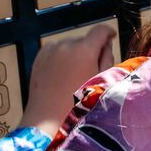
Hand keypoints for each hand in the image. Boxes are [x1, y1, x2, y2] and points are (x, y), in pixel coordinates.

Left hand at [20, 24, 116, 139]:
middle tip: (92, 68)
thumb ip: (107, 59)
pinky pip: (56, 51)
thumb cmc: (79, 105)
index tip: (111, 37)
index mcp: (84, 50)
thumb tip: (105, 45)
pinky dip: (61, 57)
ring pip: (70, 45)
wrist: (47, 121)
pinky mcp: (39, 57)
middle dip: (90, 49)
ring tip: (75, 74)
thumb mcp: (101, 82)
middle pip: (85, 39)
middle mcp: (66, 44)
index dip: (108, 32)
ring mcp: (50, 50)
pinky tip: (62, 75)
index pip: (100, 30)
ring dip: (75, 53)